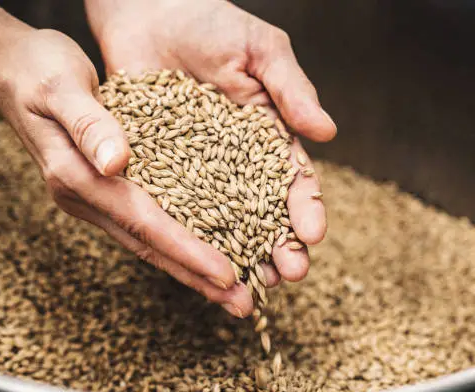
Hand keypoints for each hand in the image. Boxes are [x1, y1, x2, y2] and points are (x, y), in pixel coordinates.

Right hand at [0, 28, 252, 316]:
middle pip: (149, 245)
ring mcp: (94, 198)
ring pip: (148, 240)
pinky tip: (205, 247)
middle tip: (242, 304)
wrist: (13, 73)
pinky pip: (145, 223)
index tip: (225, 274)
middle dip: (196, 276)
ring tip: (233, 289)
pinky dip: (177, 240)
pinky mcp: (104, 190)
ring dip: (191, 267)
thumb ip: (88, 125)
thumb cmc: (38, 72)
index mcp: (77, 177)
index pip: (141, 221)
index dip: (185, 250)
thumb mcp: (61, 88)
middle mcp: (86, 198)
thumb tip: (116, 162)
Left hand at [86, 0, 337, 286]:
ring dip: (238, 251)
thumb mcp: (261, 51)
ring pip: (221, 218)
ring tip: (252, 282)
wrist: (147, 9)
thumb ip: (292, 90)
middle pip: (261, 210)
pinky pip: (173, 202)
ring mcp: (196, 166)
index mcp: (266, 133)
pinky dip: (185, 232)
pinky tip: (194, 259)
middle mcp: (233, 158)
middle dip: (277, 243)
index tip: (312, 233)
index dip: (305, 207)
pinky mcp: (158, 165)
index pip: (292, 178)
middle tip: (288, 275)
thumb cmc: (210, 22)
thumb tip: (327, 133)